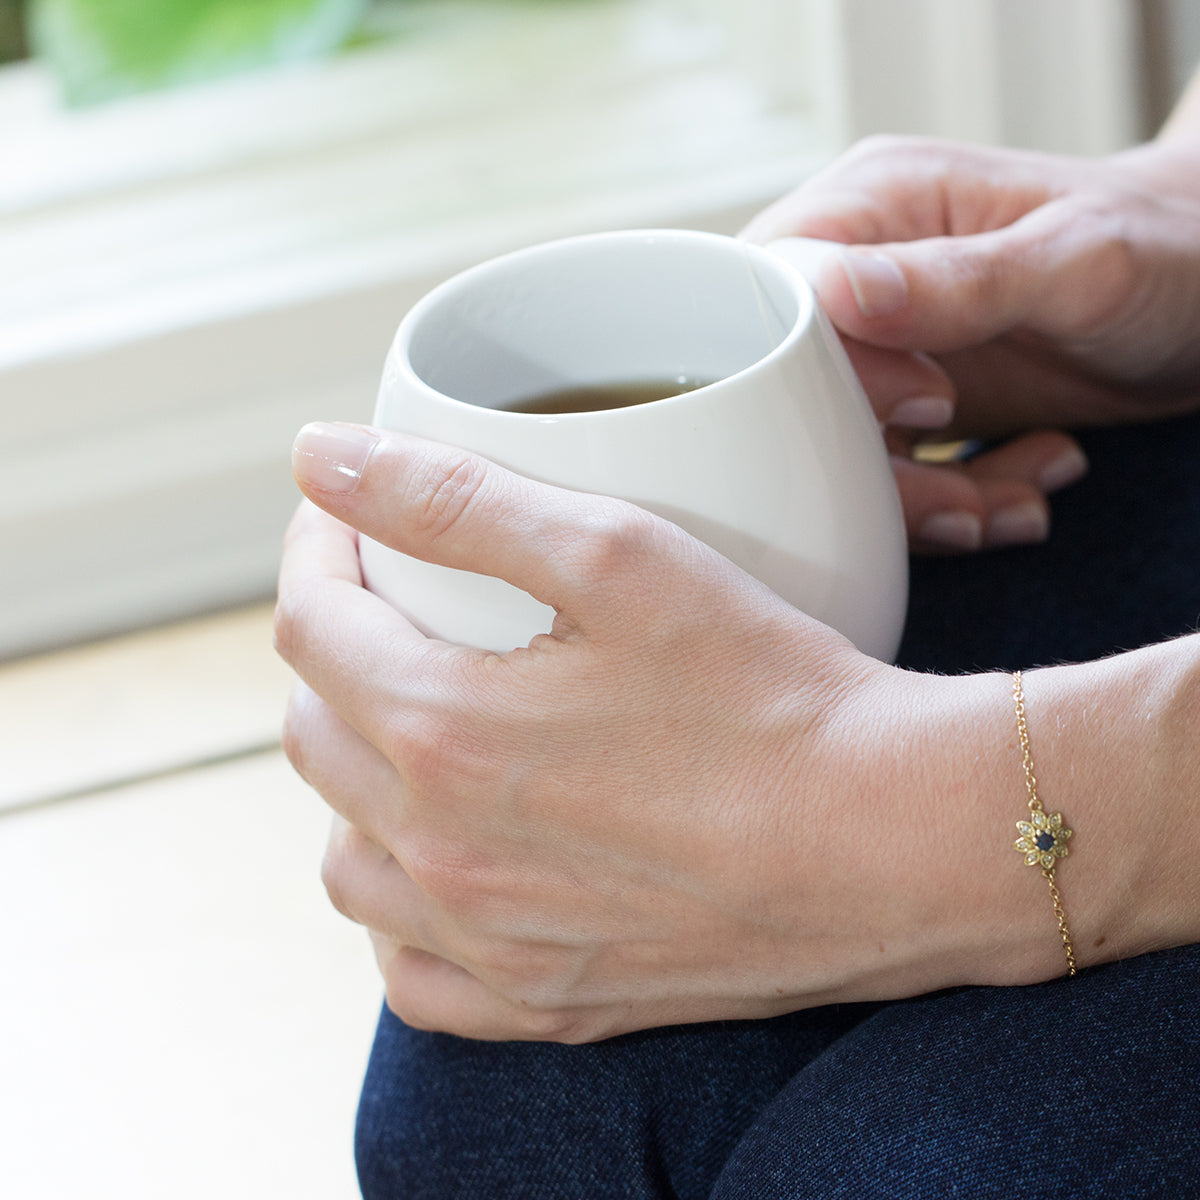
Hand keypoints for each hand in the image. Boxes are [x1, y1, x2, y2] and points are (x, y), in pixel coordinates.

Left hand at [276, 423, 1060, 1042]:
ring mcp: (487, 944)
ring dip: (353, 774)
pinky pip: (410, 970)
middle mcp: (440, 853)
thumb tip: (321, 455)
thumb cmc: (773, 693)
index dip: (318, 551)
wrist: (894, 843)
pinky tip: (446, 862)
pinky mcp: (543, 1003)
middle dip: (334, 648)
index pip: (311, 626)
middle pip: (315, 732)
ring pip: (345, 854)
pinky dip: (401, 904)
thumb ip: (455, 500)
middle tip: (390, 603)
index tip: (350, 516)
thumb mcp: (621, 557)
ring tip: (410, 724)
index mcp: (440, 732)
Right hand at [743, 136, 1199, 551]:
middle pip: (793, 387)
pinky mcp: (904, 405)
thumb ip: (955, 280)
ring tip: (1012, 509)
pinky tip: (1027, 490)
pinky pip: (886, 472)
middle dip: (877, 466)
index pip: (778, 292)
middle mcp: (859, 276)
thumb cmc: (1166, 248)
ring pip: (837, 447)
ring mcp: (880, 347)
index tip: (931, 403)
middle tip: (966, 499)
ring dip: (923, 502)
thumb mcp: (1076, 261)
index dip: (822, 369)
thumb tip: (831, 296)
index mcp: (875, 204)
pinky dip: (952, 505)